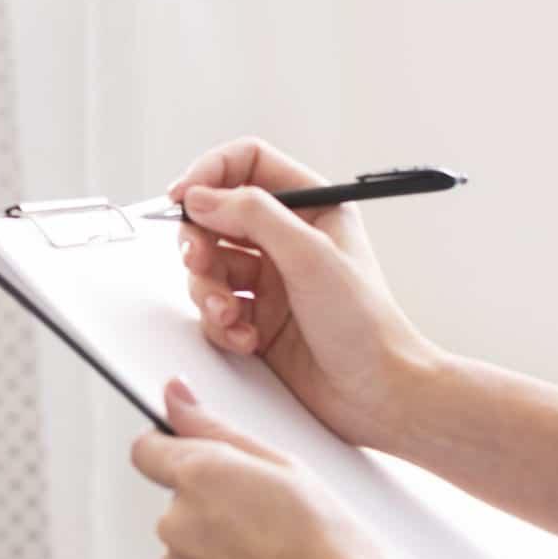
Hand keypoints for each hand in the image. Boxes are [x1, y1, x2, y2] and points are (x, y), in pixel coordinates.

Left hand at [132, 378, 501, 558]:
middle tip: (270, 516)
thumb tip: (175, 397)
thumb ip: (217, 428)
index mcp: (199, 475)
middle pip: (177, 499)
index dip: (171, 449)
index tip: (199, 458)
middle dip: (213, 502)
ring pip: (189, 542)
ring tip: (275, 554)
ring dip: (218, 543)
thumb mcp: (285, 466)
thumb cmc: (330, 544)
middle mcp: (177, 521)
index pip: (147, 449)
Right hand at [167, 137, 439, 449]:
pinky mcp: (256, 317)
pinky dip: (221, 323)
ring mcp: (270, 279)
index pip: (248, 164)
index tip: (182, 196)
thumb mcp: (310, 256)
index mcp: (312, 207)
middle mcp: (287, 238)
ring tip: (230, 314)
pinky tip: (246, 338)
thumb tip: (201, 197)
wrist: (376, 394)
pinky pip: (214, 307)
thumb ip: (254, 216)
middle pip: (217, 215)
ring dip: (209, 290)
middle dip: (200, 240)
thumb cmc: (365, 325)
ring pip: (209, 264)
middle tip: (198, 260)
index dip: (210, 173)